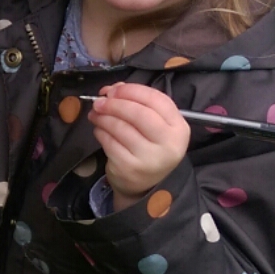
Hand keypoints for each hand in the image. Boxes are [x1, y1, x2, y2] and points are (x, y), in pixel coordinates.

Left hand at [88, 82, 189, 208]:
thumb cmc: (150, 146)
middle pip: (138, 113)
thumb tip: (112, 89)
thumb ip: (138, 103)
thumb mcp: (154, 125)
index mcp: (179, 128)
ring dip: (103, 117)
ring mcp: (149, 158)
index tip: (114, 89)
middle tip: (99, 101)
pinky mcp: (129, 168)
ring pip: (120, 127)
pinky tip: (99, 129)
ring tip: (96, 113)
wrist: (147, 184)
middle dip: (115, 103)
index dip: (132, 90)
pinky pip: (109, 142)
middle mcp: (168, 143)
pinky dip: (100, 132)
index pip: (157, 100)